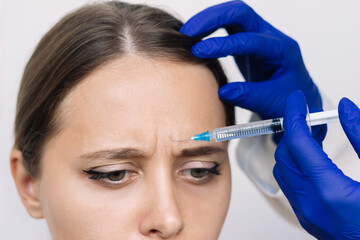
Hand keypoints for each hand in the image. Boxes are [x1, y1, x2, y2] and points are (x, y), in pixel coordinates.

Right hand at [180, 1, 324, 142]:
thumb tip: (223, 91)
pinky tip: (196, 38)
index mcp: (281, 50)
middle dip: (212, 18)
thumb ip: (250, 96)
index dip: (222, 44)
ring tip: (187, 33)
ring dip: (208, 20)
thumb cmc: (288, 99)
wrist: (295, 97)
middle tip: (188, 32)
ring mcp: (258, 36)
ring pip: (232, 14)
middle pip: (240, 12)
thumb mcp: (273, 102)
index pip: (249, 39)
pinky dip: (210, 28)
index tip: (198, 52)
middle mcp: (270, 36)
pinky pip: (228, 26)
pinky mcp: (247, 41)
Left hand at [274, 91, 359, 239]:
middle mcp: (311, 205)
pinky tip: (314, 160)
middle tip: (310, 116)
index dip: (295, 115)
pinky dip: (296, 167)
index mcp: (329, 191)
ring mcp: (308, 215)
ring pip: (284, 172)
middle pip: (285, 156)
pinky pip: (290, 187)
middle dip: (293, 131)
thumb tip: (346, 108)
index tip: (296, 99)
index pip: (298, 142)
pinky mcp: (310, 220)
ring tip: (313, 135)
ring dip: (293, 149)